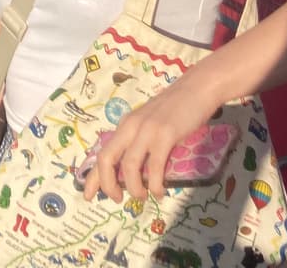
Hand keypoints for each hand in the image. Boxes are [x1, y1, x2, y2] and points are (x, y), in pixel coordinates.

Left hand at [83, 76, 218, 203]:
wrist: (198, 88)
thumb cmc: (176, 108)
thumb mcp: (149, 123)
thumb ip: (139, 141)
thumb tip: (132, 172)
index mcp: (126, 124)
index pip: (102, 153)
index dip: (93, 178)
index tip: (87, 196)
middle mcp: (131, 126)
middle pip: (107, 159)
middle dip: (108, 185)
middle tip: (118, 199)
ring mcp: (147, 129)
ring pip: (129, 167)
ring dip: (134, 189)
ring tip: (143, 196)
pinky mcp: (165, 134)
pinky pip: (155, 167)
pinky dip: (155, 184)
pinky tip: (159, 191)